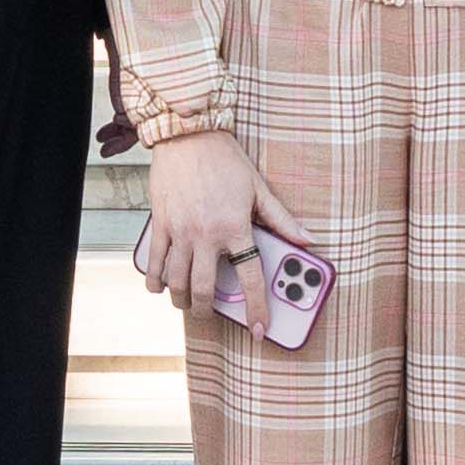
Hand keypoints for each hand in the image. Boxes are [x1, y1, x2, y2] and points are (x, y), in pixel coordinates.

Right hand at [131, 128, 277, 315]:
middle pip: (204, 289)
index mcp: (235, 227)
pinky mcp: (161, 223)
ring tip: (186, 304)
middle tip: (210, 314)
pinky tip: (159, 288)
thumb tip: (308, 241)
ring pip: (177, 281)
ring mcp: (180, 230)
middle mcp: (206, 234)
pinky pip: (155, 261)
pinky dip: (156, 281)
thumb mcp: (259, 189)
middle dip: (207, 311)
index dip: (256, 308)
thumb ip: (282, 220)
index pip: (250, 278)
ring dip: (181, 300)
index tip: (258, 329)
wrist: (188, 134)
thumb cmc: (226, 160)